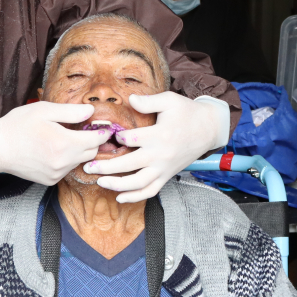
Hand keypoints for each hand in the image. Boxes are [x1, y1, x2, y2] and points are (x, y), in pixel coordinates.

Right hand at [0, 102, 109, 184]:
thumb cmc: (17, 126)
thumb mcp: (44, 110)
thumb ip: (71, 112)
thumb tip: (91, 111)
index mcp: (65, 143)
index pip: (97, 139)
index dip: (102, 130)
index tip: (101, 124)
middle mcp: (64, 162)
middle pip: (92, 152)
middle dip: (91, 140)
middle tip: (83, 128)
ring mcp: (57, 174)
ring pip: (80, 161)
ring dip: (78, 150)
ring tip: (65, 137)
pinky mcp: (50, 180)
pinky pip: (67, 169)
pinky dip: (66, 160)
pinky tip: (54, 149)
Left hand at [83, 93, 230, 201]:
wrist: (209, 128)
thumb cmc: (187, 112)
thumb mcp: (169, 100)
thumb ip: (148, 101)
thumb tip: (130, 99)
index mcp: (159, 135)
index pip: (131, 140)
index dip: (117, 138)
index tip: (108, 135)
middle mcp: (160, 155)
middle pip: (128, 165)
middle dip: (105, 166)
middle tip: (88, 165)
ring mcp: (163, 168)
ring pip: (137, 183)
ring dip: (117, 185)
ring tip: (100, 181)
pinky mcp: (167, 176)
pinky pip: (150, 191)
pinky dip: (135, 197)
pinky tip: (119, 197)